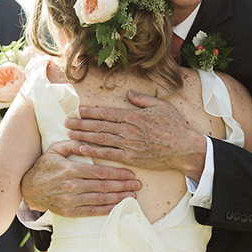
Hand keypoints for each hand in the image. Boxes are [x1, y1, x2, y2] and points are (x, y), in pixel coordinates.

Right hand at [21, 140, 140, 216]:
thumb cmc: (44, 167)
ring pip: (100, 200)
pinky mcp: (70, 211)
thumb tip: (86, 140)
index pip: (100, 172)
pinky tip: (118, 207)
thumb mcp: (55, 149)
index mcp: (72, 169)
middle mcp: (73, 186)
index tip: (130, 173)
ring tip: (133, 196)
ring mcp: (72, 200)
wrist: (30, 188)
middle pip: (104, 186)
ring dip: (119, 198)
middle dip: (123, 185)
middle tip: (137, 184)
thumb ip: (72, 144)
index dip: (117, 173)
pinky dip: (107, 210)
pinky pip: (92, 211)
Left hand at [65, 90, 206, 179]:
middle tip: (67, 122)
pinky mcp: (130, 158)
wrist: (184, 148)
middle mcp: (127, 129)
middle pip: (99, 125)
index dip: (91, 112)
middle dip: (81, 123)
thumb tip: (129, 94)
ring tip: (70, 133)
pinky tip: (82, 149)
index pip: (106, 112)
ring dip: (83, 135)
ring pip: (100, 139)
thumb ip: (142, 99)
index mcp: (133, 115)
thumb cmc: (174, 125)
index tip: (79, 110)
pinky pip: (108, 154)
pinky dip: (94, 151)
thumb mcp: (160, 105)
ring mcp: (128, 144)